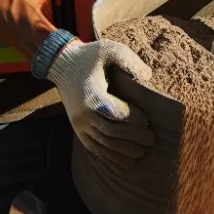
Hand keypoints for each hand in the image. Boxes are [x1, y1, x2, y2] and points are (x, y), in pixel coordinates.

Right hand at [47, 38, 155, 171]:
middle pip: (111, 133)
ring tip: (141, 154)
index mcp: (93, 95)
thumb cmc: (90, 56)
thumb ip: (130, 61)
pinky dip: (109, 158)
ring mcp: (79, 123)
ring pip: (103, 144)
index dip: (133, 120)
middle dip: (133, 138)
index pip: (116, 113)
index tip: (148, 121)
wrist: (61, 64)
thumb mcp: (110, 49)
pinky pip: (93, 148)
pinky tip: (123, 164)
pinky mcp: (78, 129)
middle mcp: (84, 113)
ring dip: (123, 152)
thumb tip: (148, 76)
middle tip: (151, 140)